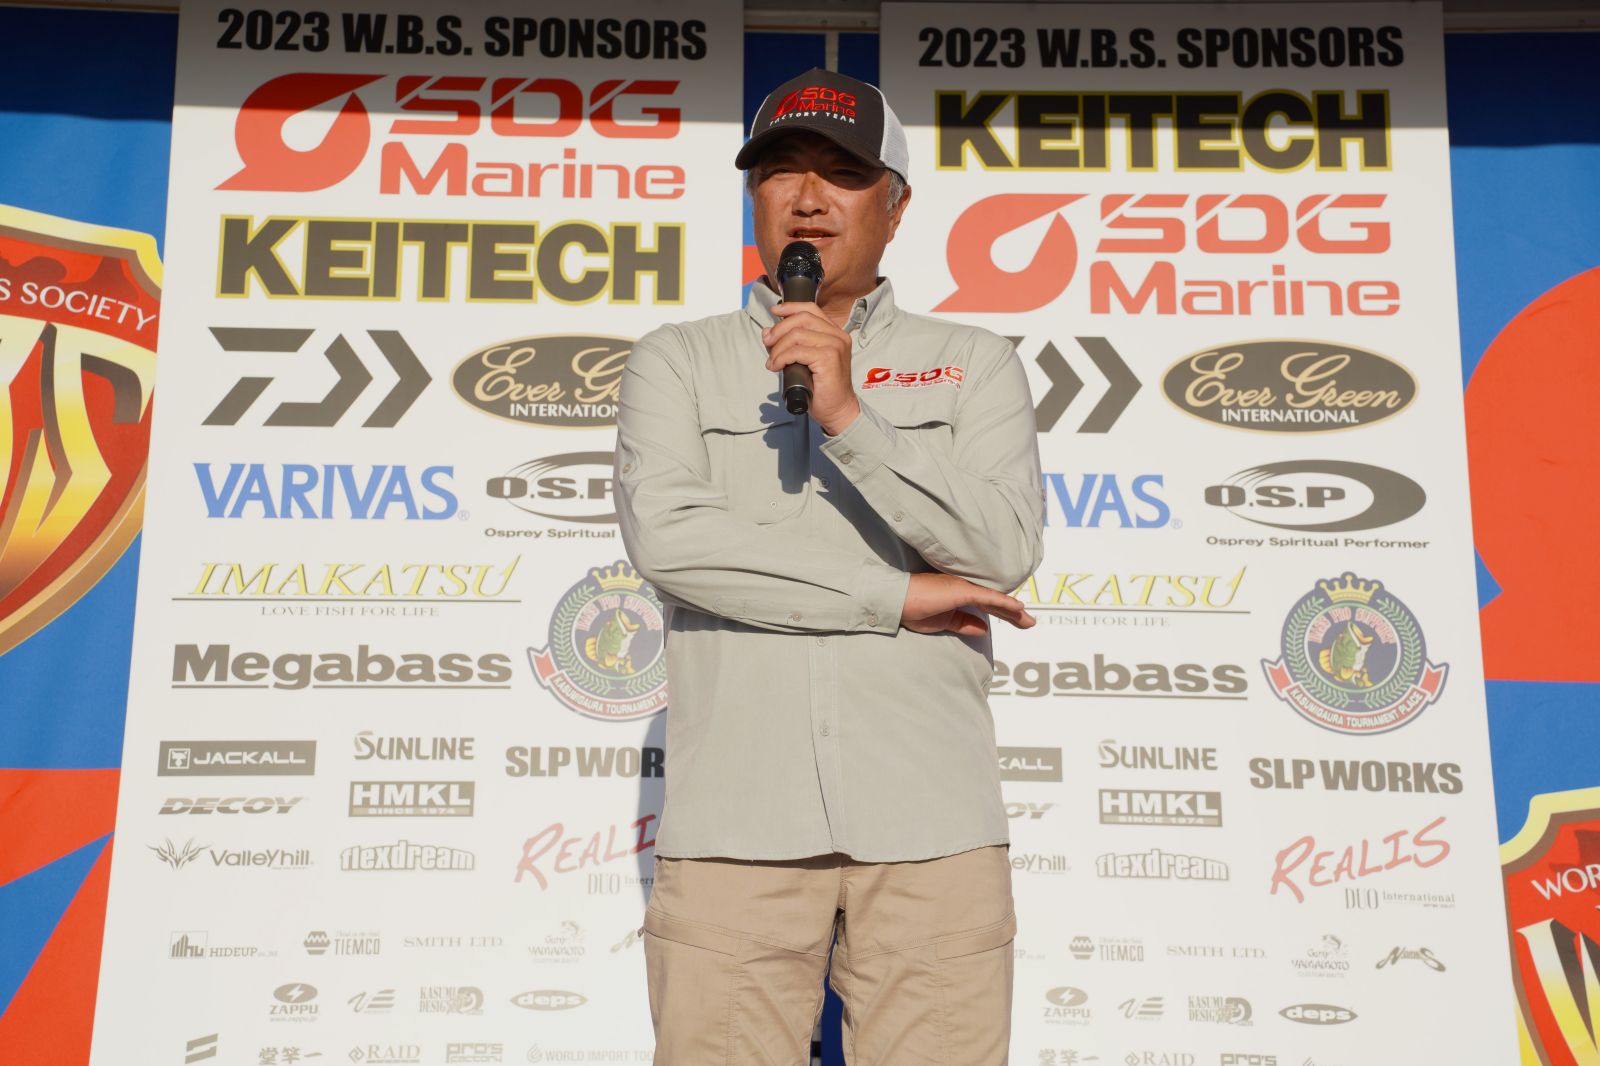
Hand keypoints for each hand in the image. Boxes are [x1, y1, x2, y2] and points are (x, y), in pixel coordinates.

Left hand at [762, 301, 860, 434]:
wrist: (838, 410)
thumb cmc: (822, 388)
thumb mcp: (805, 360)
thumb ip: (791, 344)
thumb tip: (768, 333)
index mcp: (835, 333)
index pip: (811, 309)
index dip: (790, 307)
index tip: (774, 311)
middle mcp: (838, 336)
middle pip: (802, 319)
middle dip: (779, 329)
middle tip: (767, 344)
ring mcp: (835, 346)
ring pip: (797, 335)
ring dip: (778, 348)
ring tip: (773, 362)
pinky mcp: (828, 358)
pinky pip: (797, 351)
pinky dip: (781, 358)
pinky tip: (777, 367)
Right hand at [901, 572, 1035, 635]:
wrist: (896, 601)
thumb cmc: (914, 609)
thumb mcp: (944, 622)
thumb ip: (964, 623)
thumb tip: (985, 628)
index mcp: (959, 594)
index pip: (986, 604)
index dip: (1003, 612)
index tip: (1019, 620)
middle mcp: (964, 588)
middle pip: (994, 601)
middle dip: (1013, 613)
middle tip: (1030, 623)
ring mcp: (963, 588)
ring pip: (994, 599)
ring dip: (1013, 610)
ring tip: (1028, 620)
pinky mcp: (960, 591)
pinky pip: (987, 598)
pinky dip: (1003, 603)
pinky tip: (1017, 608)